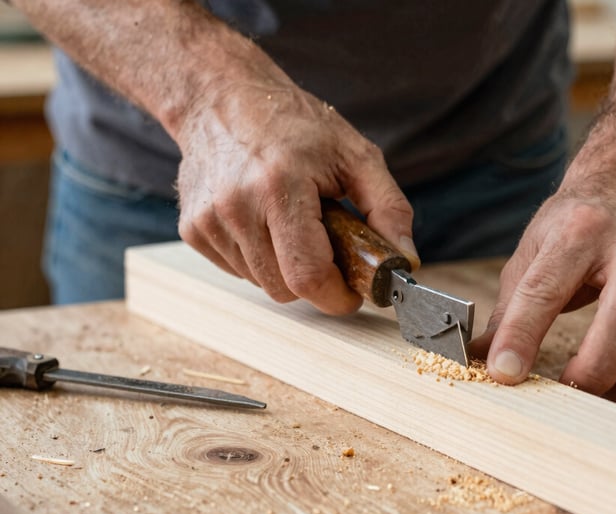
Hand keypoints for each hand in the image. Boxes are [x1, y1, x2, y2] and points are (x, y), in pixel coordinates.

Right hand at [174, 74, 417, 314]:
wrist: (222, 99)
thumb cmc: (295, 125)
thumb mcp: (356, 155)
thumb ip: (389, 208)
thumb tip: (405, 262)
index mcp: (280, 186)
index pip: (307, 276)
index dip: (336, 296)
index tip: (352, 293)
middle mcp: (237, 206)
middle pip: (283, 289)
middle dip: (314, 281)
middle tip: (327, 248)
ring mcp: (209, 221)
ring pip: (261, 283)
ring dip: (285, 268)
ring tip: (292, 224)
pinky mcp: (193, 230)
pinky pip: (238, 271)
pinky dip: (259, 259)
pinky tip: (264, 223)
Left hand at [469, 184, 615, 405]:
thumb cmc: (575, 227)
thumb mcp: (532, 251)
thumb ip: (508, 308)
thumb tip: (480, 358)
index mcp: (581, 230)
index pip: (547, 288)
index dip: (522, 335)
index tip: (504, 373)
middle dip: (594, 368)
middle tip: (567, 393)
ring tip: (598, 398)